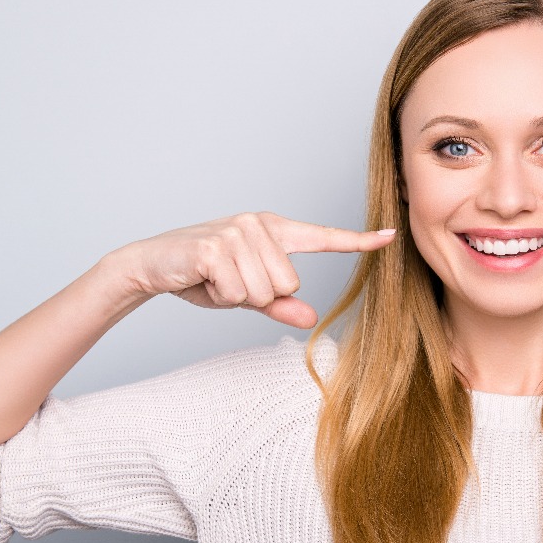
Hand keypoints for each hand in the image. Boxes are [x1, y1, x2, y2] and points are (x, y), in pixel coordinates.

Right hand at [112, 212, 395, 327]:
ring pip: (266, 290)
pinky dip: (220, 294)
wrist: (152, 264)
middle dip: (259, 295)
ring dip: (238, 295)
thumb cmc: (203, 276)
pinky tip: (203, 277)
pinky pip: (240, 291)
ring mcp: (238, 231)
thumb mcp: (247, 293)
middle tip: (229, 281)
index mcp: (274, 230)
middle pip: (290, 283)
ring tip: (215, 278)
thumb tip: (312, 318)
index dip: (358, 242)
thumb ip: (280, 304)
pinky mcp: (217, 246)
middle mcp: (259, 224)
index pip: (323, 238)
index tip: (390, 237)